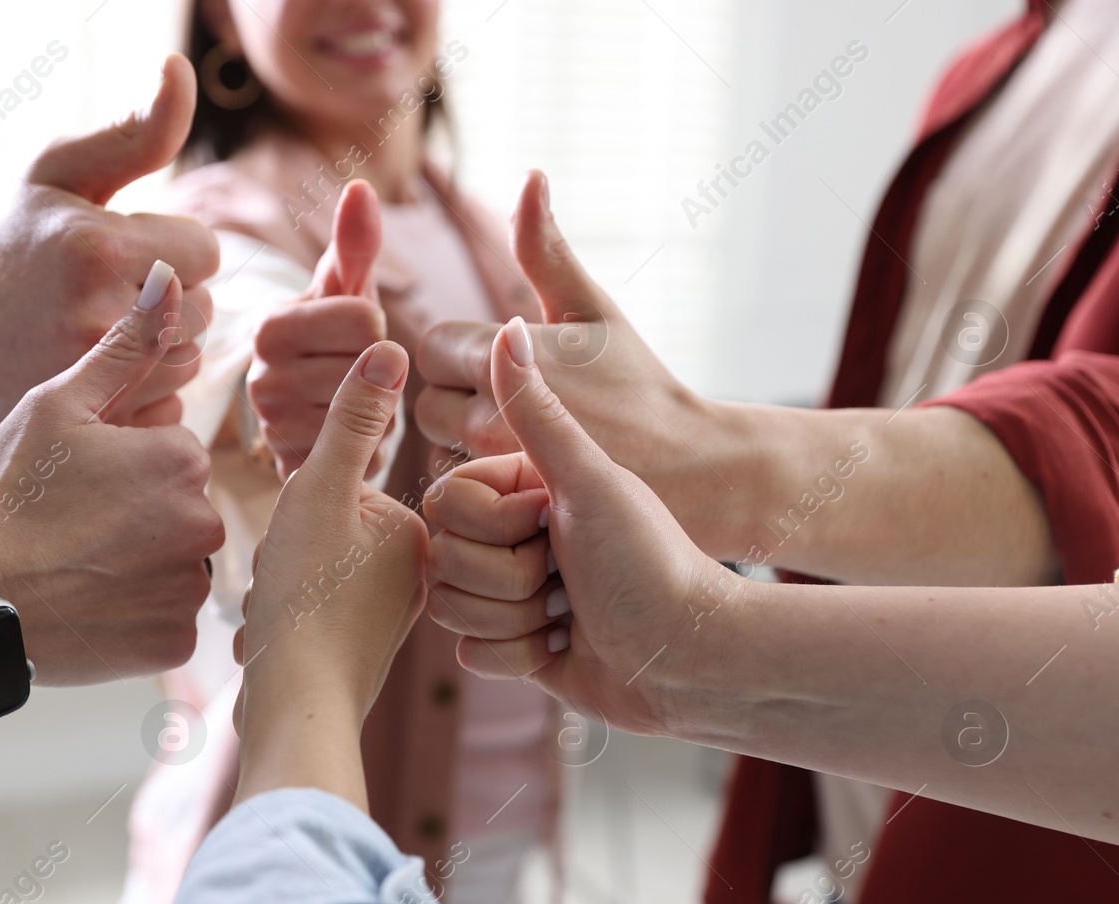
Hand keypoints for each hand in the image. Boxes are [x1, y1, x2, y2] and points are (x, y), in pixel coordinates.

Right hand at [0, 54, 220, 429]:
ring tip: (104, 331)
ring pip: (189, 363)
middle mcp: (97, 318)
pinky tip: (104, 375)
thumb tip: (181, 69)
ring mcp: (91, 380)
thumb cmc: (12, 240)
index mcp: (99, 248)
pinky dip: (147, 395)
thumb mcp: (61, 171)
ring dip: (161, 348)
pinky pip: (169, 413)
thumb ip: (136, 130)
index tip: (129, 250)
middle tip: (111, 293)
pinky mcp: (90, 425)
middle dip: (170, 298)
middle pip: (205, 311)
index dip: (174, 246)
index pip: (206, 251)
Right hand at [0, 263, 224, 684]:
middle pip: (182, 513)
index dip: (124, 468)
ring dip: (139, 567)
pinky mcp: (174, 645)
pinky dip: (135, 618)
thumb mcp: (57, 403)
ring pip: (176, 568)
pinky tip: (87, 606)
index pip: (174, 457)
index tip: (77, 486)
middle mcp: (203, 526)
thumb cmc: (4, 494)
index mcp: (181, 461)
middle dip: (139, 518)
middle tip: (72, 529)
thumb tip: (170, 278)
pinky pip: (167, 623)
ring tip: (76, 567)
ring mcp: (190, 590)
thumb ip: (125, 345)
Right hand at [233, 341, 427, 807]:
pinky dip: (281, 617)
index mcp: (422, 534)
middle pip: (322, 529)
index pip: (338, 485)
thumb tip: (392, 343)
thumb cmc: (306, 600)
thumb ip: (352, 419)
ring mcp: (387, 617)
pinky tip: (277, 639)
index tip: (304, 548)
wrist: (292, 709)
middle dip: (287, 551)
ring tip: (283, 612)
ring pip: (307, 568)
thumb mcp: (320, 491)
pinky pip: (305, 609)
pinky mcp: (357, 652)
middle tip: (290, 582)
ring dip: (278, 583)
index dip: (301, 507)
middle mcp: (417, 576)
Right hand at [247, 180, 387, 479]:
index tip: (352, 337)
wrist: (308, 417)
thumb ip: (355, 243)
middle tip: (354, 375)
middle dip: (378, 372)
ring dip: (378, 410)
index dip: (377, 329)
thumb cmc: (333, 342)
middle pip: (371, 368)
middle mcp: (261, 379)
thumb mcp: (344, 292)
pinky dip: (368, 446)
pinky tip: (348, 438)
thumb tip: (361, 186)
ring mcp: (275, 432)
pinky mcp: (294, 471)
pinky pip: (363, 453)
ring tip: (352, 405)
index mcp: (271, 328)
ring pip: (371, 412)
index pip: (366, 321)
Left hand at [414, 171, 728, 544]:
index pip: (432, 346)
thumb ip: (544, 248)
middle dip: (461, 395)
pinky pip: (463, 491)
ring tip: (522, 436)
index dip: (465, 350)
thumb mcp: (593, 307)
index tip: (510, 360)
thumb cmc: (639, 383)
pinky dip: (482, 482)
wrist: (691, 470)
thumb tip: (530, 174)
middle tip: (514, 400)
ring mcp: (496, 472)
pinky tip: (523, 473)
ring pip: (440, 447)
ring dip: (467, 440)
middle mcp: (491, 418)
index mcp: (505, 358)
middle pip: (427, 400)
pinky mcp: (503, 514)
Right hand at [423, 317, 734, 733]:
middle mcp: (508, 538)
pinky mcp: (511, 647)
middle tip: (566, 575)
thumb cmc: (649, 559)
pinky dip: (520, 657)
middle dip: (505, 578)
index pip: (443, 503)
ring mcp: (507, 593)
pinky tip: (564, 646)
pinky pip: (471, 654)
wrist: (685, 652)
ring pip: (450, 608)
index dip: (492, 524)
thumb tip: (510, 325)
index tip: (551, 522)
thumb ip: (535, 409)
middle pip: (441, 560)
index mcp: (519, 489)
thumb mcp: (588, 479)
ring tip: (569, 612)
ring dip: (514, 619)